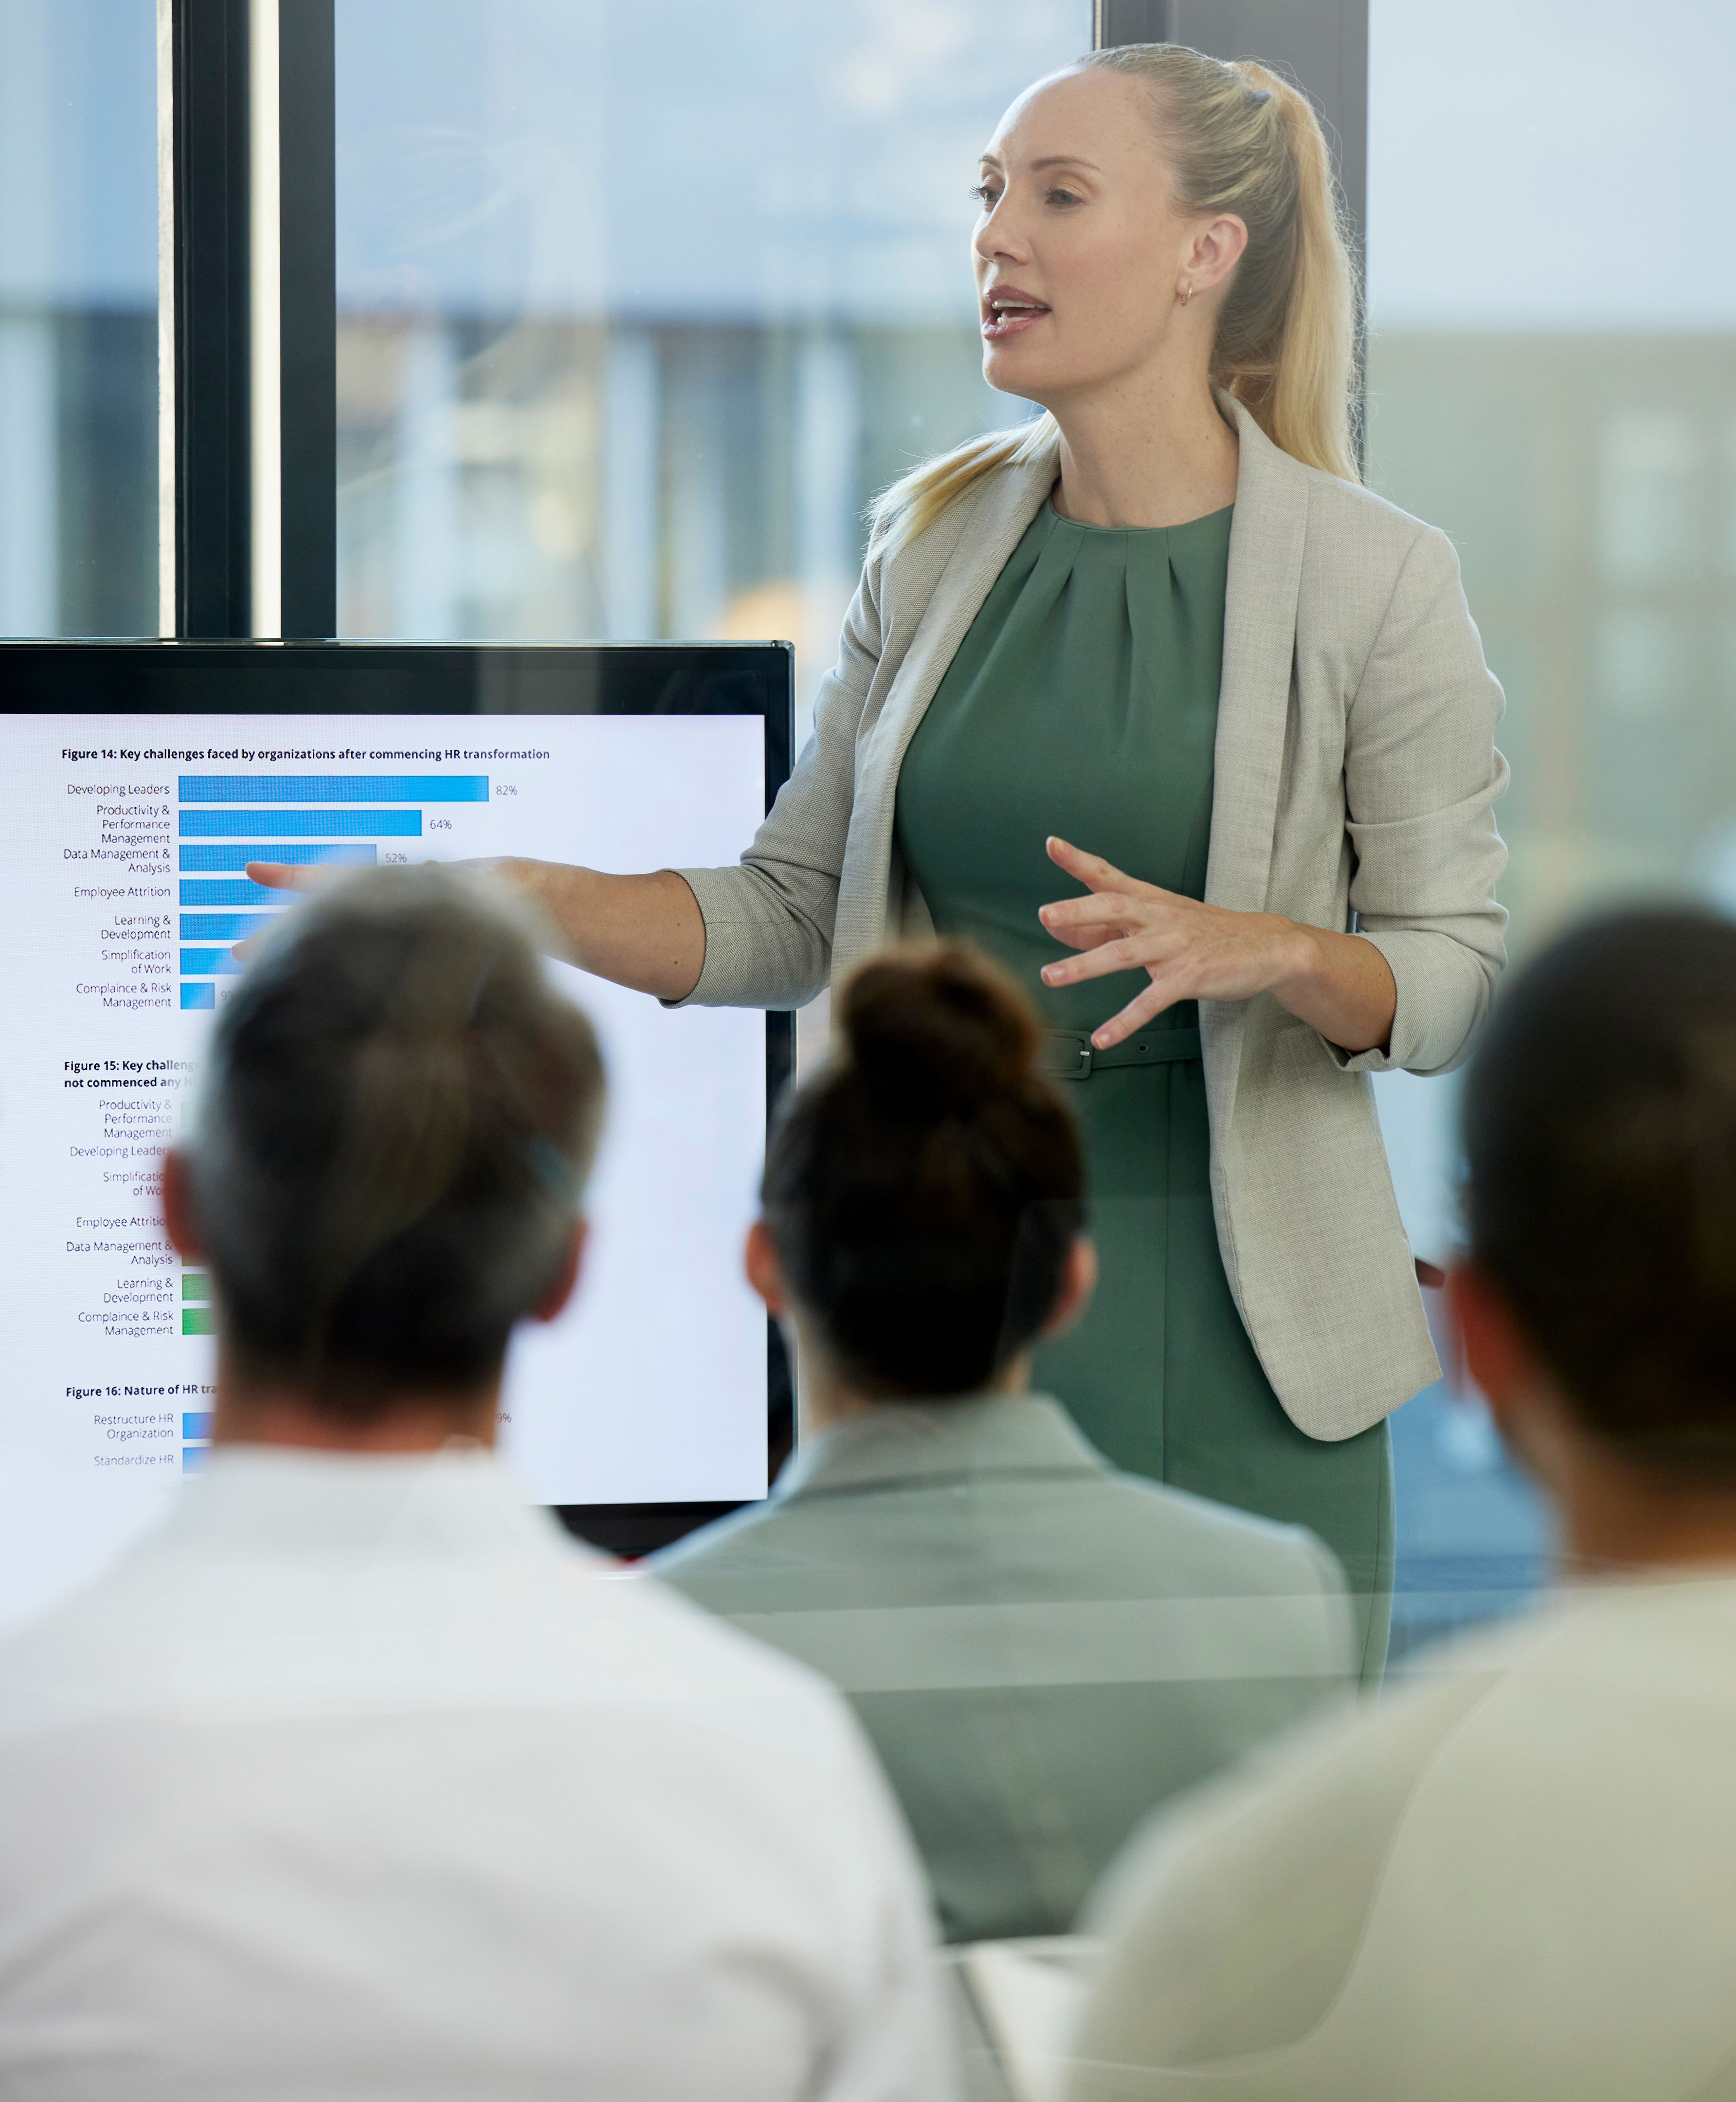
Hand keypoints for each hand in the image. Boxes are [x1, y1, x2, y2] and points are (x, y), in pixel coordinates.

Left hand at [1036, 836, 1396, 1055]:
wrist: (1268, 946)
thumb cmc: (1206, 933)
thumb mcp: (1160, 920)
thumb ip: (1111, 924)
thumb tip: (1061, 928)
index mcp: (1151, 900)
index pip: (1110, 876)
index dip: (1080, 861)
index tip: (1052, 844)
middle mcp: (1160, 918)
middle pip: (1115, 907)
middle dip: (1078, 910)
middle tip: (1045, 914)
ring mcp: (1174, 948)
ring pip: (1124, 953)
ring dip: (1085, 965)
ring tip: (1050, 977)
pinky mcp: (1188, 977)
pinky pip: (1150, 1002)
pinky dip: (1124, 1021)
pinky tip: (1103, 1038)